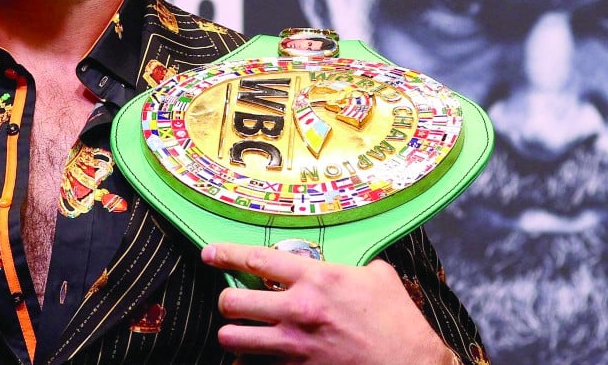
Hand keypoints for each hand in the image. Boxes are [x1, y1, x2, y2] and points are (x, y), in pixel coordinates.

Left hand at [202, 242, 457, 364]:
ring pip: (234, 338)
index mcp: (317, 278)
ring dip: (232, 333)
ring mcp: (294, 345)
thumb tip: (341, 267)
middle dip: (226, 300)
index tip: (209, 254)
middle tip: (231, 301)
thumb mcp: (379, 278)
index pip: (256, 259)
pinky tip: (261, 357)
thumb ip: (351, 267)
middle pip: (233, 301)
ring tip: (239, 331)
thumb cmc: (398, 322)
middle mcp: (298, 309)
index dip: (226, 254)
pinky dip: (255, 361)